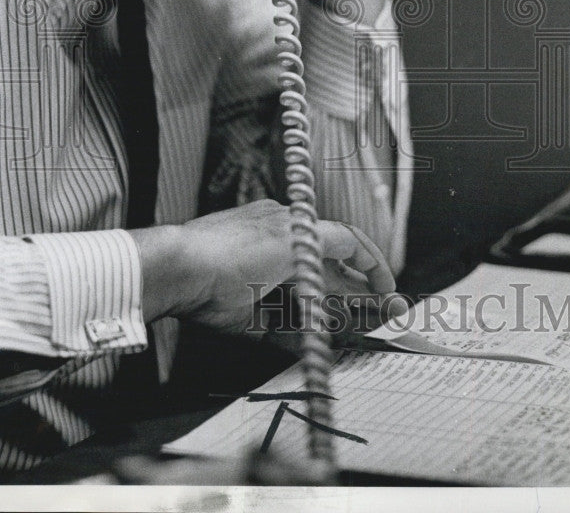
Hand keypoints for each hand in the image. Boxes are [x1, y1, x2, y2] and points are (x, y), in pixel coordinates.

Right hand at [130, 199, 397, 333]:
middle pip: (330, 255)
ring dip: (367, 280)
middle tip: (385, 308)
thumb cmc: (199, 289)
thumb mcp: (247, 313)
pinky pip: (349, 243)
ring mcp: (290, 225)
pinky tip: (383, 288)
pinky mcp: (302, 231)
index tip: (349, 303)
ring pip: (341, 250)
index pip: (308, 257)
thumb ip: (279, 326)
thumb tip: (306, 344)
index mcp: (260, 238)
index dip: (332, 280)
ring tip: (389, 306)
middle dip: (360, 284)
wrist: (180, 265)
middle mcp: (279, 224)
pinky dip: (368, 264)